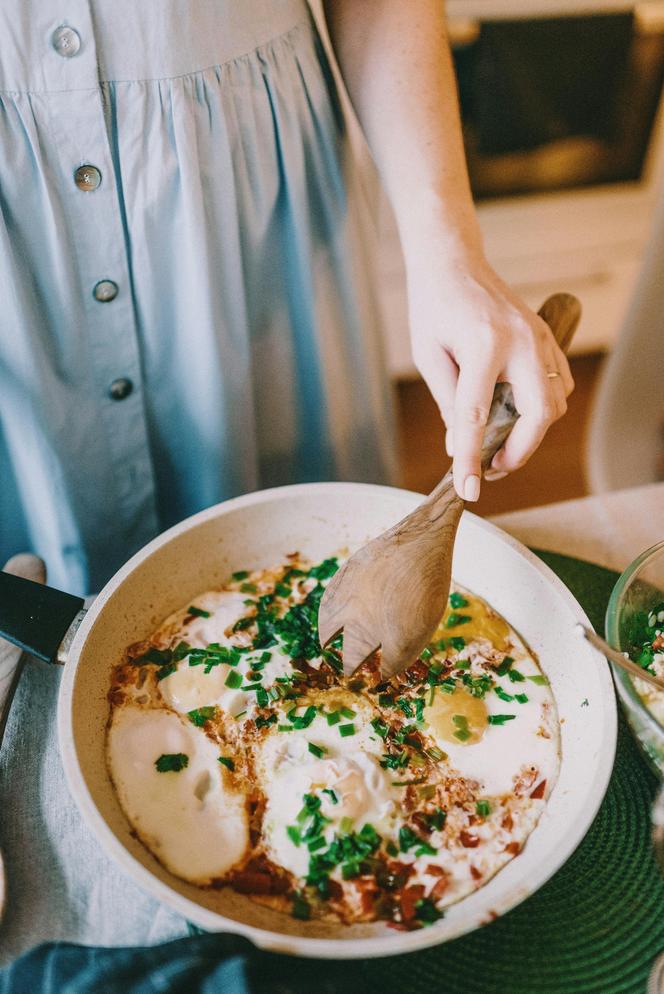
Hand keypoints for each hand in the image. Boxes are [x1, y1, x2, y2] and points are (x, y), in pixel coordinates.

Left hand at [406, 248, 574, 501]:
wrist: (454, 261)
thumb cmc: (434, 306)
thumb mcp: (429, 357)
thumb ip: (448, 404)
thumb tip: (459, 448)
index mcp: (484, 345)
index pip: (476, 417)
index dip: (470, 459)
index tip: (468, 490)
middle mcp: (521, 342)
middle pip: (539, 414)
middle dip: (519, 451)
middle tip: (492, 467)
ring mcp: (540, 338)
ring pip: (555, 402)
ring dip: (532, 432)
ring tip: (499, 443)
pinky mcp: (547, 337)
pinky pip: (559, 384)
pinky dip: (543, 408)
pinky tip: (516, 414)